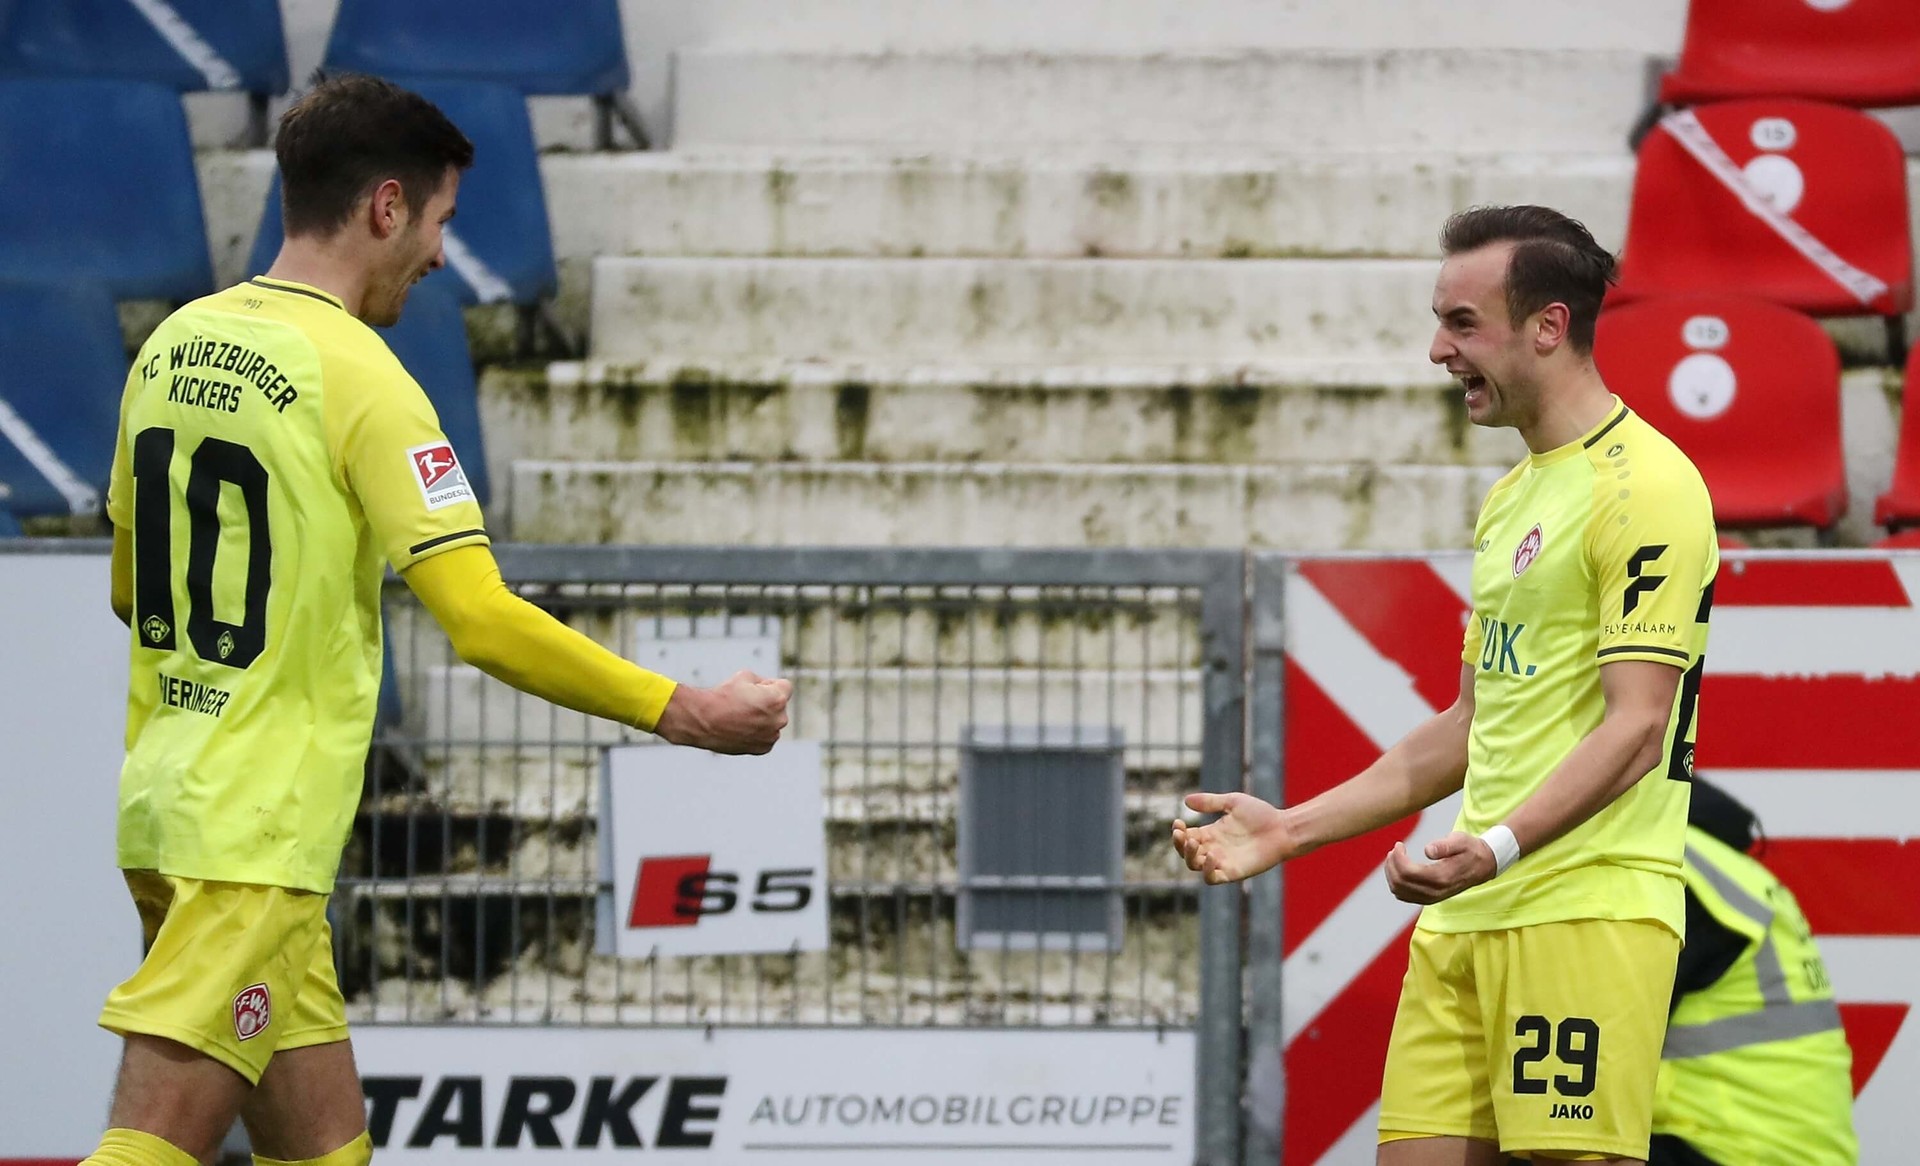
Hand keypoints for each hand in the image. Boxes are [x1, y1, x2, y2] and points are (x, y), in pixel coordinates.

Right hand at [655, 669, 791, 754]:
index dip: (768, 684)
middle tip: (743, 703)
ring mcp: (771, 736)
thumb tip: (766, 689)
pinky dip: (757, 732)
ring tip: (739, 716)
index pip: (785, 686)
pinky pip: (765, 736)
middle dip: (766, 702)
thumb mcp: (744, 676)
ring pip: (772, 722)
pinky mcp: (763, 748)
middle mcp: (779, 720)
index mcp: (777, 700)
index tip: (753, 689)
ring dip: (762, 718)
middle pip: (779, 705)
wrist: (703, 721)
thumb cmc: (722, 697)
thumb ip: (762, 681)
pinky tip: (740, 728)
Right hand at [1170, 792, 1293, 884]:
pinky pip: (1212, 878)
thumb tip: (1186, 801)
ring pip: (1195, 866)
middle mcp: (1214, 848)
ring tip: (1195, 843)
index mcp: (1212, 833)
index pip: (1187, 836)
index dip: (1178, 832)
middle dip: (1180, 845)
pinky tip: (1212, 855)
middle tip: (1183, 834)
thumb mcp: (1233, 803)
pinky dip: (1206, 870)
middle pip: (1187, 853)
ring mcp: (1223, 861)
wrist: (1283, 829)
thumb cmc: (1261, 814)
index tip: (1178, 822)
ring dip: (1190, 856)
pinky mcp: (1233, 872)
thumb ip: (1210, 802)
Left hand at [1383, 832, 1496, 904]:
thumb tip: (1428, 850)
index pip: (1409, 872)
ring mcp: (1432, 897)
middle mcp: (1436, 891)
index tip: (1399, 845)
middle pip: (1400, 883)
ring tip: (1394, 857)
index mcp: (1442, 877)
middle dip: (1392, 865)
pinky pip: (1404, 896)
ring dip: (1391, 874)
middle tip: (1396, 848)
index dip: (1398, 858)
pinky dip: (1396, 883)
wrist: (1483, 865)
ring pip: (1399, 892)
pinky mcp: (1429, 898)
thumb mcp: (1461, 841)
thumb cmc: (1470, 850)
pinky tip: (1398, 869)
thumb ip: (1445, 845)